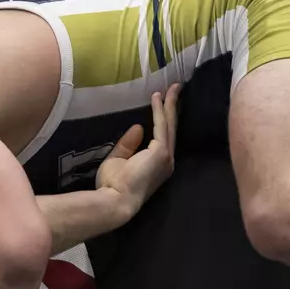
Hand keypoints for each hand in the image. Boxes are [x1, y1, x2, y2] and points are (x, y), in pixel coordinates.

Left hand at [95, 85, 179, 215]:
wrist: (114, 201)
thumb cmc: (113, 185)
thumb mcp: (119, 160)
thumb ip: (128, 144)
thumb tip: (138, 127)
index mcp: (158, 164)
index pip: (164, 136)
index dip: (165, 117)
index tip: (164, 100)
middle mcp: (167, 160)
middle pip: (172, 128)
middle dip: (174, 107)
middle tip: (175, 87)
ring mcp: (166, 156)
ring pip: (170, 124)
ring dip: (170, 104)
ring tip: (172, 87)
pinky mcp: (161, 152)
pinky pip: (161, 126)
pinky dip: (160, 110)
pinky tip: (158, 97)